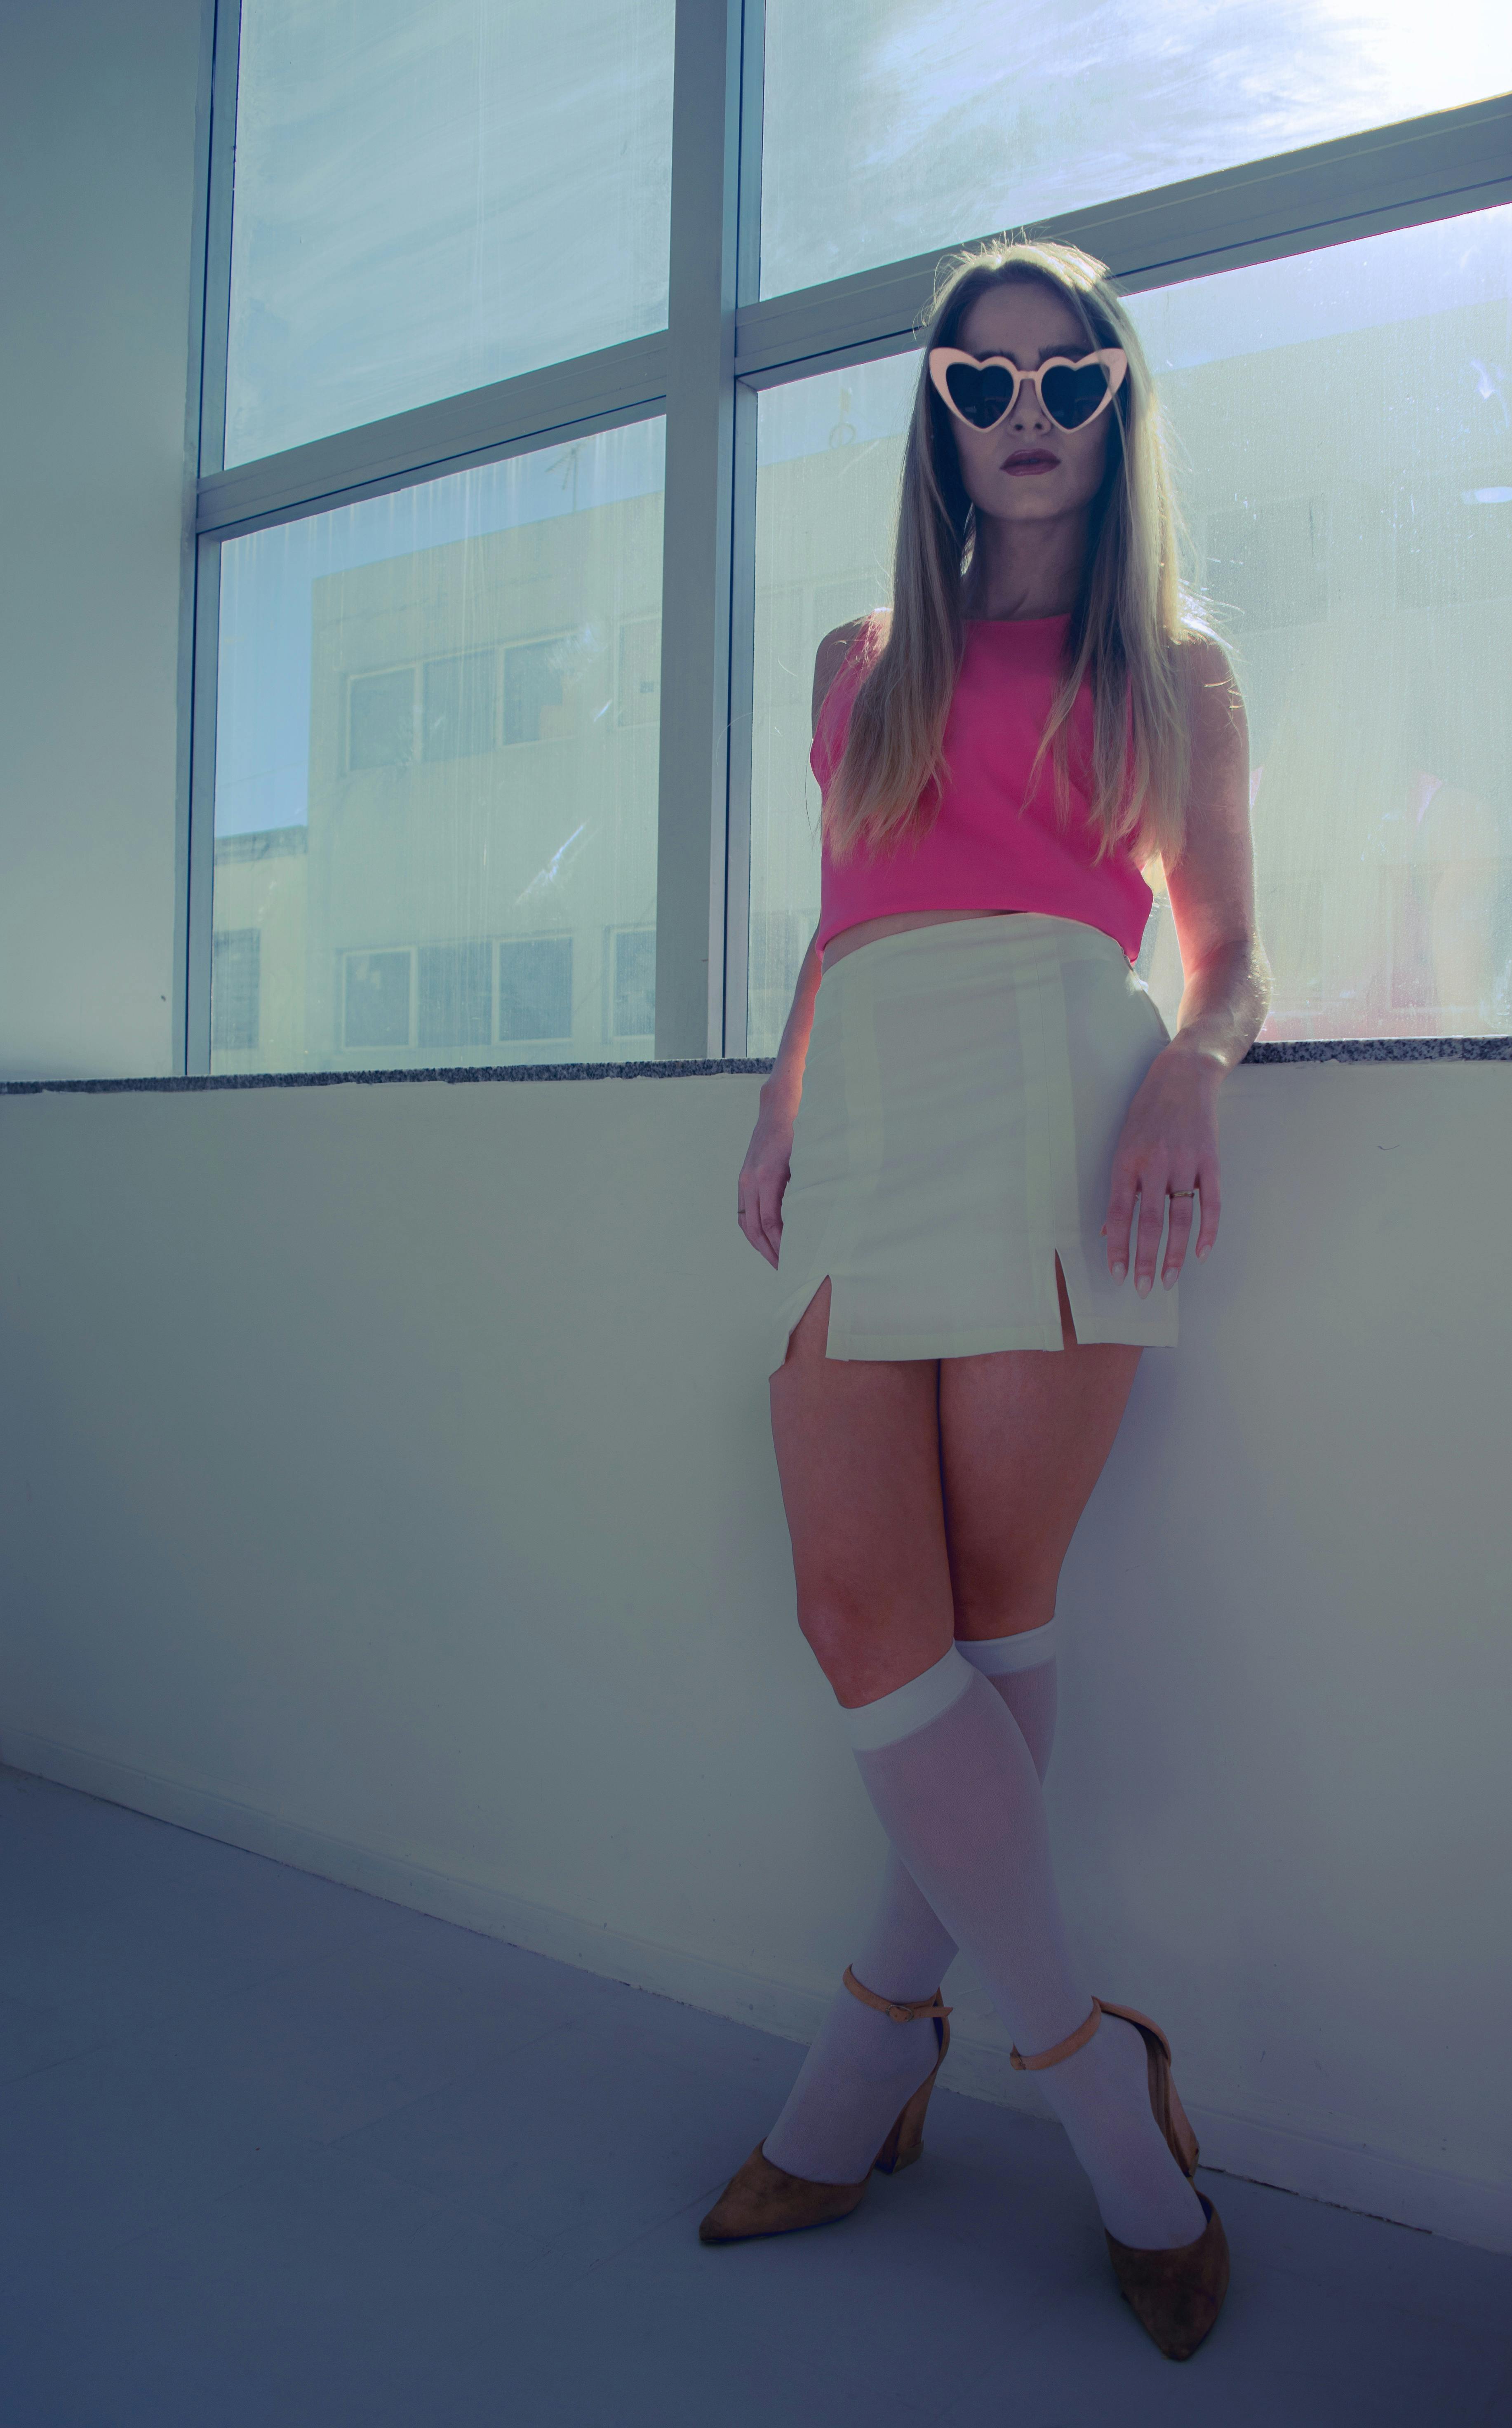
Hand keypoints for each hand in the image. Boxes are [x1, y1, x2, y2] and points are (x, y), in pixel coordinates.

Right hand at [737, 1098, 795, 1269]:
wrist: (778, 1108)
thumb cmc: (801, 1132)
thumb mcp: (808, 1161)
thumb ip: (806, 1191)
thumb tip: (813, 1223)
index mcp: (766, 1178)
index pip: (771, 1224)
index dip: (782, 1246)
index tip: (796, 1262)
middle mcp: (750, 1181)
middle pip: (755, 1229)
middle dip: (770, 1253)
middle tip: (787, 1270)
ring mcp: (743, 1180)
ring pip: (746, 1224)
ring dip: (760, 1245)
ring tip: (776, 1260)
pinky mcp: (744, 1180)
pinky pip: (744, 1213)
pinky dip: (754, 1230)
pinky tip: (767, 1240)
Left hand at [1100, 1047, 1221, 1293]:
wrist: (1183, 1076)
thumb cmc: (1146, 1114)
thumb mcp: (1122, 1145)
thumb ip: (1119, 1188)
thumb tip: (1110, 1231)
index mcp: (1127, 1162)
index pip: (1119, 1213)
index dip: (1119, 1247)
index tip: (1118, 1275)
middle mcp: (1155, 1164)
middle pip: (1150, 1221)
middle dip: (1147, 1259)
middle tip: (1145, 1289)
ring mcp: (1185, 1162)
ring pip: (1181, 1217)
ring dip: (1175, 1253)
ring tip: (1169, 1280)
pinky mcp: (1210, 1160)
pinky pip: (1211, 1202)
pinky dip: (1208, 1230)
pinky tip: (1202, 1252)